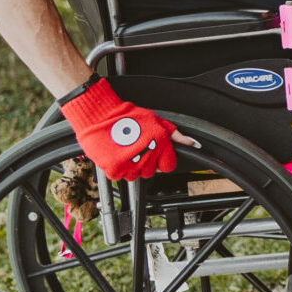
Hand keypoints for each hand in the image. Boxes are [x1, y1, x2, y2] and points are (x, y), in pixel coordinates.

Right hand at [59, 75, 178, 179]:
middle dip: (146, 161)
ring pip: (136, 175)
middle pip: (152, 171)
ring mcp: (130, 164)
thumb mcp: (155, 121)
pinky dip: (118, 168)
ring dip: (132, 166)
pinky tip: (116, 154)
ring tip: (125, 150)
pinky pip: (120, 176)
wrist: (99, 115)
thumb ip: (174, 135)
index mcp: (159, 142)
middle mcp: (147, 155)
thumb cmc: (126, 116)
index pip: (169, 165)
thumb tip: (192, 143)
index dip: (162, 159)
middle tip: (136, 148)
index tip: (155, 153)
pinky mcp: (115, 169)